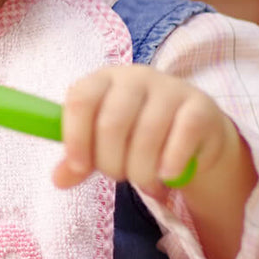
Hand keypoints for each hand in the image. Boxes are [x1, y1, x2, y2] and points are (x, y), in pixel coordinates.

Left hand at [52, 65, 241, 199]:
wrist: (194, 134)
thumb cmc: (138, 136)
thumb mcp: (104, 145)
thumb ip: (81, 161)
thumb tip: (58, 180)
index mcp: (103, 80)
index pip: (80, 100)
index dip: (76, 136)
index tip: (79, 166)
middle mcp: (135, 77)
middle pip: (112, 123)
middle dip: (111, 162)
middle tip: (119, 176)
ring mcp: (170, 88)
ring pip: (146, 135)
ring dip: (141, 170)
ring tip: (144, 181)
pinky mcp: (200, 107)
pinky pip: (182, 137)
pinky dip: (170, 163)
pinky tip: (167, 174)